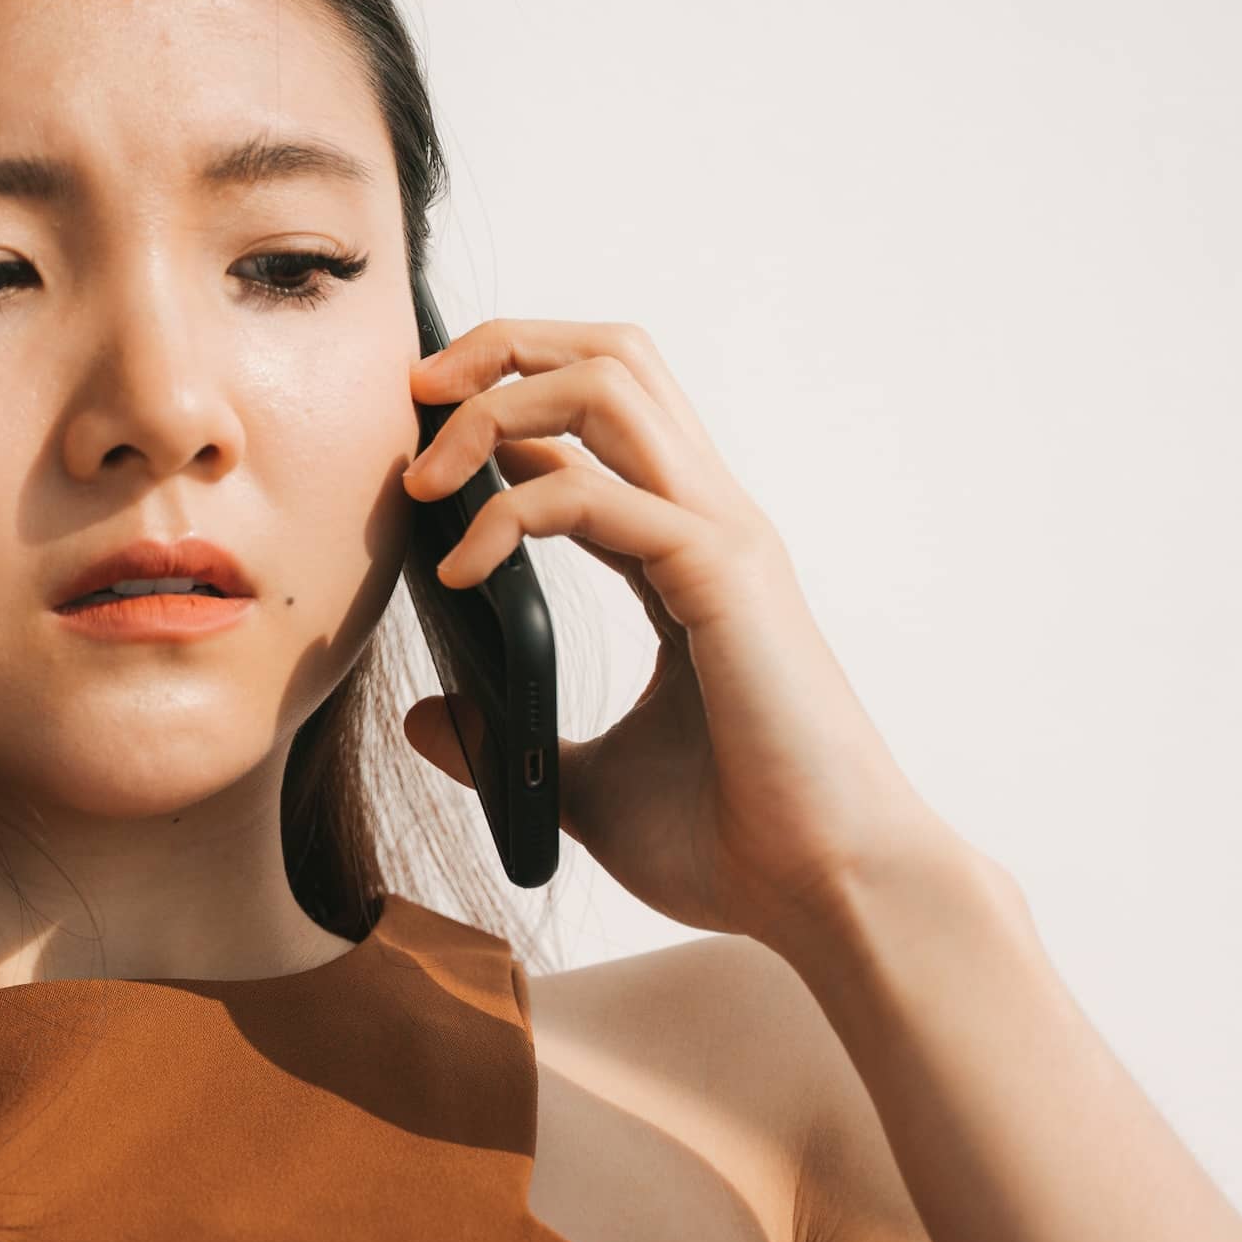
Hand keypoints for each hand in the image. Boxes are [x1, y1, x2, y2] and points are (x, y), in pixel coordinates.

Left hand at [396, 318, 962, 947]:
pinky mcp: (719, 577)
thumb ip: (511, 739)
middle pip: (609, 356)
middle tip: (412, 401)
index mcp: (686, 551)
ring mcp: (721, 538)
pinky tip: (463, 573)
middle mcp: (709, 521)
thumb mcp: (585, 783)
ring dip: (495, 406)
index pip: (600, 415)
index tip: (418, 442)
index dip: (506, 399)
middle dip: (499, 348)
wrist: (829, 892)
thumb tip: (426, 717)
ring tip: (423, 479)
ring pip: (608, 386)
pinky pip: (595, 492)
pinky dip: (510, 510)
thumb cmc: (737, 840)